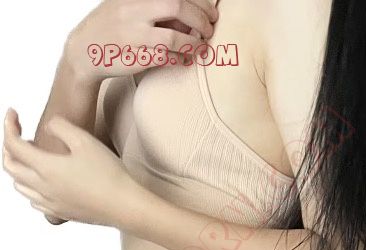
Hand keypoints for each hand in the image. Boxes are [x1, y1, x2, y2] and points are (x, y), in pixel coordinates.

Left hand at [3, 109, 141, 227]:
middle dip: (8, 147)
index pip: (13, 145)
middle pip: (10, 167)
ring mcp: (50, 203)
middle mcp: (43, 188)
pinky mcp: (61, 213)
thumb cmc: (108, 173)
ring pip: (19, 186)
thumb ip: (60, 127)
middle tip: (16, 133)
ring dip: (18, 168)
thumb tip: (48, 127)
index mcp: (45, 168)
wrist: (124, 205)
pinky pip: (34, 201)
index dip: (8, 126)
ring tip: (29, 156)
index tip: (12, 113)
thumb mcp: (84, 139)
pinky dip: (30, 188)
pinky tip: (42, 181)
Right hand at [65, 0, 218, 81]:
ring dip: (194, 42)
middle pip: (178, 6)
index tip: (211, 12)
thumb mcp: (129, 5)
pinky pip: (167, 57)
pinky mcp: (137, 57)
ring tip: (201, 47)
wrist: (84, 50)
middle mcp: (136, 9)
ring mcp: (136, 34)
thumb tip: (189, 14)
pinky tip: (186, 58)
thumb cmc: (111, 27)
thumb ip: (155, 6)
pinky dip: (181, 58)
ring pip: (175, 36)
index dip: (199, 2)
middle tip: (209, 29)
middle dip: (201, 18)